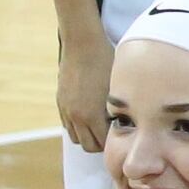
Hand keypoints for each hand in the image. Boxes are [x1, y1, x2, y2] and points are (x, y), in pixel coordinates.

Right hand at [54, 30, 112, 153]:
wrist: (82, 43)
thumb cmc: (105, 62)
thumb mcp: (117, 88)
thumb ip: (119, 111)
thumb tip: (128, 125)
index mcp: (91, 115)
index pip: (102, 143)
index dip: (114, 142)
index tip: (123, 137)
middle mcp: (76, 115)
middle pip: (88, 145)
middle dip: (101, 143)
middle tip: (113, 134)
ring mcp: (66, 109)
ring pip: (76, 137)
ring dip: (87, 136)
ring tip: (100, 126)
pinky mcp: (60, 101)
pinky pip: (67, 124)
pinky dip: (77, 125)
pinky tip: (89, 115)